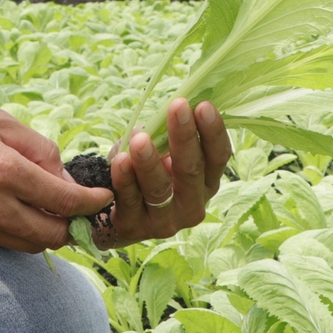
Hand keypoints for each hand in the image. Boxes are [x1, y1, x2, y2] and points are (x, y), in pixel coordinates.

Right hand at [0, 102, 113, 252]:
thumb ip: (38, 148)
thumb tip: (65, 177)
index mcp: (4, 171)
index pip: (65, 201)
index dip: (92, 202)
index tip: (103, 197)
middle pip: (52, 235)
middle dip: (73, 225)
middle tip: (79, 209)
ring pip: (28, 245)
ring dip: (45, 232)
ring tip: (48, 210)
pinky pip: (2, 242)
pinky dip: (17, 231)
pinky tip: (14, 210)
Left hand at [94, 99, 232, 247]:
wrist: (114, 213)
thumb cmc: (145, 171)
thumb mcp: (161, 151)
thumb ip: (168, 134)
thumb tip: (170, 108)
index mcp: (207, 182)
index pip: (218, 157)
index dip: (213, 131)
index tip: (203, 104)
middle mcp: (193, 205)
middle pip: (192, 171)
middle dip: (184, 136)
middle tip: (177, 106)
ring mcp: (166, 221)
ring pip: (160, 189)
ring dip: (150, 162)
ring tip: (141, 139)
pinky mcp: (135, 228)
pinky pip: (130, 200)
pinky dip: (125, 179)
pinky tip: (121, 160)